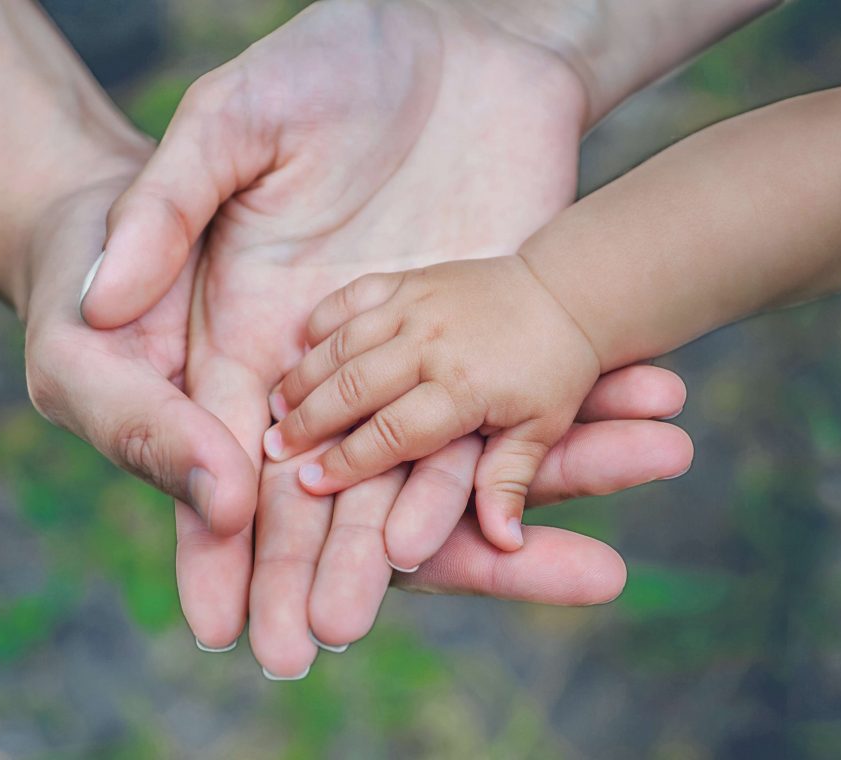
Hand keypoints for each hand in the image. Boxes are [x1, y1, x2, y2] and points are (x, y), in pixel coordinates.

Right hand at [77, 0, 691, 673]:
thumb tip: (103, 304)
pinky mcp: (492, 335)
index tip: (217, 620)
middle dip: (319, 566)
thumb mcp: (221, 128)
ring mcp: (419, 359)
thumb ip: (162, 213)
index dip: (214, 538)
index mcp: (249, 336)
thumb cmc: (305, 70)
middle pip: (324, 489)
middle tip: (325, 640)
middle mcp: (331, 369)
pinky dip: (551, 449)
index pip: (218, 455)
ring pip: (432, 464)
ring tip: (477, 587)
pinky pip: (516, 409)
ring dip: (461, 532)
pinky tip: (575, 495)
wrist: (439, 33)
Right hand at [268, 256, 601, 550]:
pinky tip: (299, 348)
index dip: (347, 463)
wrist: (568, 293)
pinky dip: (322, 321)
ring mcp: (418, 304)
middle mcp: (434, 343)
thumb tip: (504, 543)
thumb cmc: (554, 372)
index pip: (392, 433)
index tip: (308, 483)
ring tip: (273, 407)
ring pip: (344, 343)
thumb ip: (509, 483)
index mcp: (465, 388)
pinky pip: (353, 297)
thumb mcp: (540, 432)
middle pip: (353, 387)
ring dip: (303, 376)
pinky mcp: (409, 279)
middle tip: (273, 449)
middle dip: (308, 421)